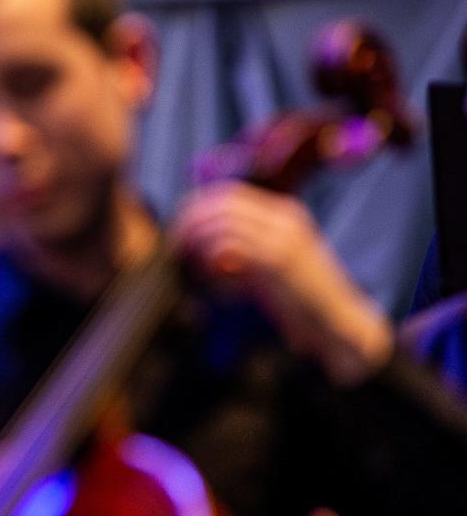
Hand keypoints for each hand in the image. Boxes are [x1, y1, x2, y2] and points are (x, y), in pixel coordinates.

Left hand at [170, 181, 393, 384]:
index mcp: (285, 213)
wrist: (339, 321)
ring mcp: (283, 237)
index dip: (199, 205)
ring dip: (198, 239)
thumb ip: (245, 245)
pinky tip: (209, 273)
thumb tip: (203, 239)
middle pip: (223, 202)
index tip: (179, 223)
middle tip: (174, 240)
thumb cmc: (302, 297)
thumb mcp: (273, 261)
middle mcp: (285, 218)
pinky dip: (212, 257)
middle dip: (192, 218)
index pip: (231, 194)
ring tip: (188, 258)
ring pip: (224, 223)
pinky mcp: (278, 260)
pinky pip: (232, 246)